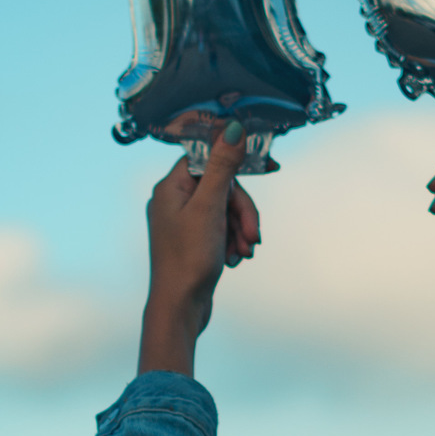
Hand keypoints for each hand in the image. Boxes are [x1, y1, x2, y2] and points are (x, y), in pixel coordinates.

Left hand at [139, 121, 260, 377]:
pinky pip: (221, 230)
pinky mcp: (193, 242)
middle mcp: (172, 202)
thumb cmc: (188, 259)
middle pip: (221, 187)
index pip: (208, 159)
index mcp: (170, 188)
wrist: (180, 308)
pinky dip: (233, 242)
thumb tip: (233, 127)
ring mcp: (182, 223)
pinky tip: (236, 260)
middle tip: (252, 236)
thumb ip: (223, 167)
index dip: (235, 169)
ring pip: (225, 210)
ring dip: (240, 230)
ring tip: (244, 253)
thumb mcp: (210, 209)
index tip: (264, 170)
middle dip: (242, 211)